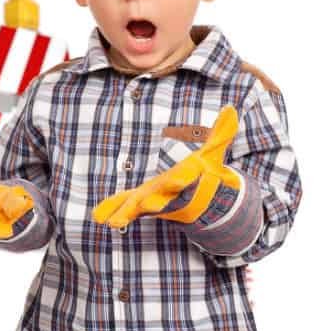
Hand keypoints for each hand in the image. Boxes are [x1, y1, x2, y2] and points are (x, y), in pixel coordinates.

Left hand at [92, 105, 242, 228]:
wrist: (200, 200)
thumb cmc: (205, 172)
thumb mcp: (214, 152)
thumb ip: (222, 132)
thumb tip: (231, 108)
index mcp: (187, 181)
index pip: (186, 181)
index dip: (184, 180)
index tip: (181, 179)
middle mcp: (170, 195)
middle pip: (162, 200)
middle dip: (153, 204)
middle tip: (145, 206)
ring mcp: (155, 201)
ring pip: (140, 209)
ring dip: (127, 213)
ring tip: (113, 222)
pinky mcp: (142, 204)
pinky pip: (126, 208)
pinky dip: (113, 211)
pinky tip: (99, 217)